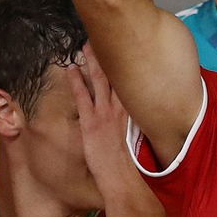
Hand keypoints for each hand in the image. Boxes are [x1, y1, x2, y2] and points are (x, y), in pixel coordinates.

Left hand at [68, 45, 143, 203]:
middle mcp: (122, 108)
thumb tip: (145, 113)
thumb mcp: (142, 140)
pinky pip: (82, 96)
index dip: (126, 64)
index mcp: (134, 112)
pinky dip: (76, 81)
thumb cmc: (133, 166)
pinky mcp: (91, 123)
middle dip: (110, 54)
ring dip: (92, 61)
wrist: (123, 180)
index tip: (124, 48)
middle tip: (103, 36)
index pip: (130, 82)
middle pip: (117, 74)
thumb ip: (141, 125)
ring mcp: (106, 114)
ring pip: (100, 80)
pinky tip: (71, 69)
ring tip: (86, 44)